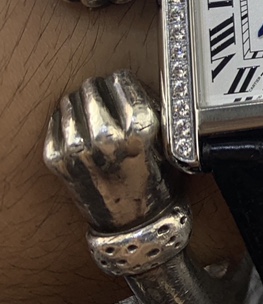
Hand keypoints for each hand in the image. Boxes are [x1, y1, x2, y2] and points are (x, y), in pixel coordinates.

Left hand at [43, 70, 173, 231]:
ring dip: (80, 100)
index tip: (122, 82)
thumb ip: (151, 108)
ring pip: (70, 101)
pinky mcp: (57, 161)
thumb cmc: (156, 179)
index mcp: (139, 129)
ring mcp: (78, 149)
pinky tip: (76, 122)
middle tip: (104, 93)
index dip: (122, 80)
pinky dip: (64, 117)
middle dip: (99, 88)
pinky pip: (54, 122)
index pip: (121, 81)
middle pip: (93, 88)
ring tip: (90, 108)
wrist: (135, 223)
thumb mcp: (168, 141)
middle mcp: (107, 137)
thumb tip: (129, 81)